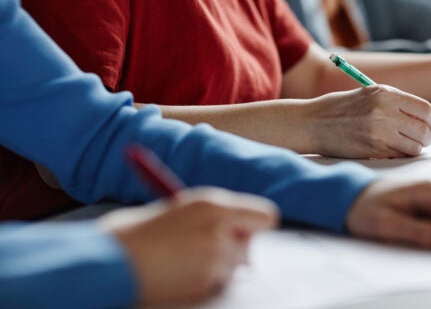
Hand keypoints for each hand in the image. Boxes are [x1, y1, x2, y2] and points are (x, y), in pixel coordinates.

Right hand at [100, 188, 277, 304]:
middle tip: (208, 248)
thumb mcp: (177, 209)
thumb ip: (212, 216)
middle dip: (236, 247)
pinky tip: (177, 274)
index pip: (264, 215)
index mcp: (213, 204)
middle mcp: (220, 229)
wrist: (109, 261)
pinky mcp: (205, 283)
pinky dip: (203, 281)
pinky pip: (216, 283)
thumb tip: (239, 226)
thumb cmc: (136, 232)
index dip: (257, 224)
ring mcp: (214, 259)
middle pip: (251, 243)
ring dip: (218, 266)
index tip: (248, 230)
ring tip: (183, 261)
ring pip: (234, 265)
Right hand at [301, 85, 430, 158]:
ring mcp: (377, 133)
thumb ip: (401, 103)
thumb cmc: (343, 108)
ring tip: (403, 143)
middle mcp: (383, 112)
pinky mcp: (372, 151)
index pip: (425, 109)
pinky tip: (390, 149)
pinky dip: (401, 155)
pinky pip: (399, 157)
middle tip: (421, 138)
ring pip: (414, 147)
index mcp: (384, 94)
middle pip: (423, 130)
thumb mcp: (371, 95)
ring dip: (415, 148)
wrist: (312, 123)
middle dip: (427, 137)